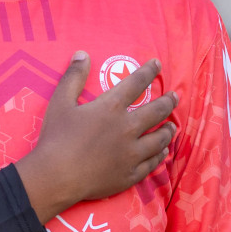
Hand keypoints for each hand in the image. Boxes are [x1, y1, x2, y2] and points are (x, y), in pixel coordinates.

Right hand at [15, 52, 177, 222]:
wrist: (56, 177)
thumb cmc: (56, 138)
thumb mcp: (60, 102)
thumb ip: (73, 77)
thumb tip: (82, 54)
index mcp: (111, 108)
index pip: (137, 83)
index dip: (149, 71)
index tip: (157, 64)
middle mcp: (128, 128)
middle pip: (157, 111)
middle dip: (168, 101)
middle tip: (174, 97)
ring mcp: (132, 153)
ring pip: (160, 139)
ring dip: (168, 129)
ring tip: (172, 125)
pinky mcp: (131, 174)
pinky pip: (153, 163)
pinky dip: (160, 155)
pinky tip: (163, 151)